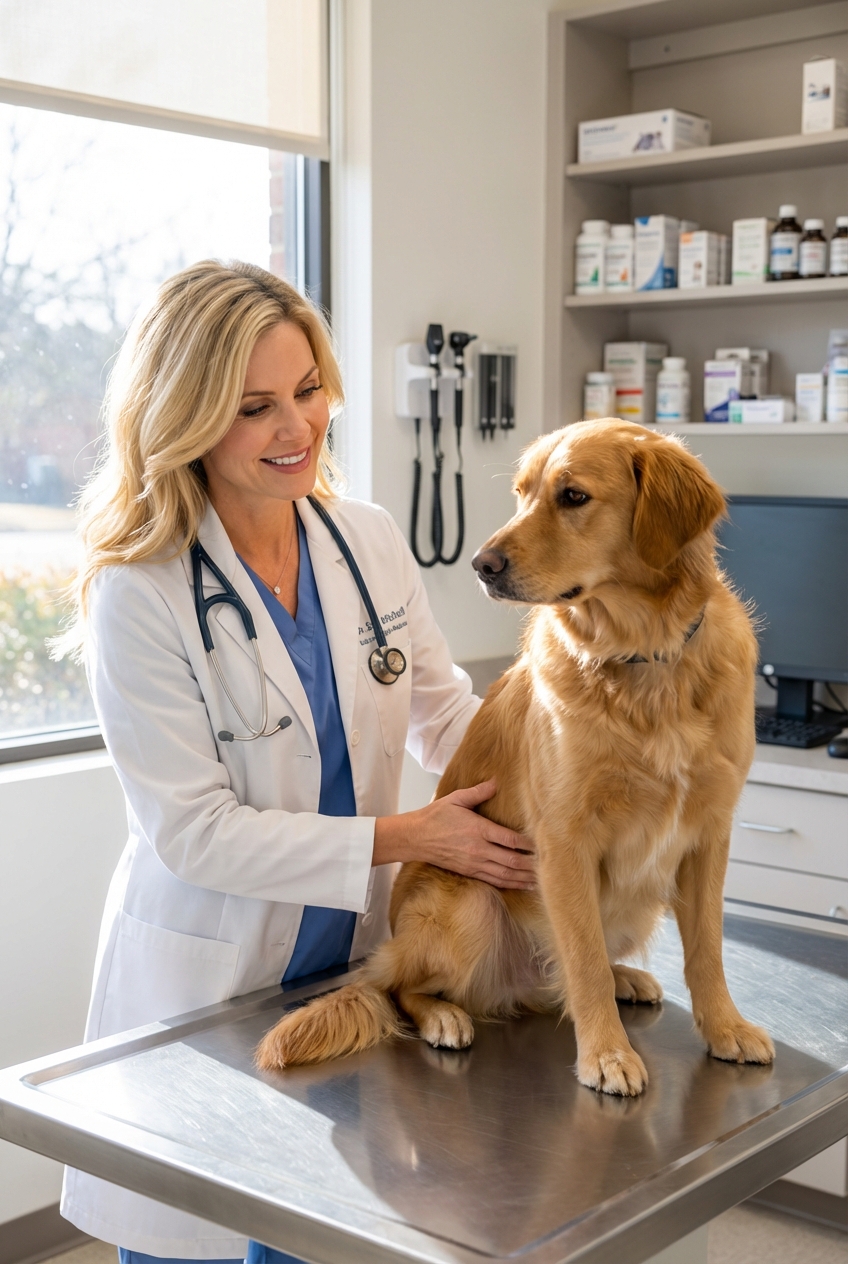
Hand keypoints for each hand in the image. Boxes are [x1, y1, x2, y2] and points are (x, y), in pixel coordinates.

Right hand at [374, 779, 534, 889]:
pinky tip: (522, 884)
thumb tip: (496, 781)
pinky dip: (510, 884)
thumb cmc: (435, 816)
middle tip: (550, 866)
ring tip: (542, 880)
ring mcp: (474, 863)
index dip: (528, 844)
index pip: (509, 839)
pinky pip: (494, 881)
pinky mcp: (469, 872)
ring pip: (505, 874)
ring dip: (524, 877)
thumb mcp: (456, 799)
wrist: (415, 838)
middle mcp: (478, 849)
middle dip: (531, 865)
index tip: (543, 844)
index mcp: (478, 829)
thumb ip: (479, 792)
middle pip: (511, 860)